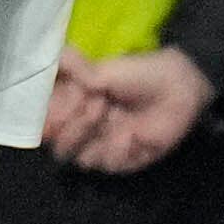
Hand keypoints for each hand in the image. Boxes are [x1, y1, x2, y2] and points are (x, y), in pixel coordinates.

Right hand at [44, 46, 210, 173]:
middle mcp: (87, 131)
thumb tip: (48, 58)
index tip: (52, 109)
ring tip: (107, 112)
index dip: (46, 120)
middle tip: (93, 102)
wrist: (177, 88)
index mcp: (76, 109)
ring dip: (90, 136)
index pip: (48, 124)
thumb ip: (69, 69)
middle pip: (59, 146)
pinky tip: (131, 135)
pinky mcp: (126, 161)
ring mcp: (105, 147)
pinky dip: (116, 150)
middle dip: (71, 126)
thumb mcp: (100, 69)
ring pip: (80, 159)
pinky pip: (109, 166)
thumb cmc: (138, 75)